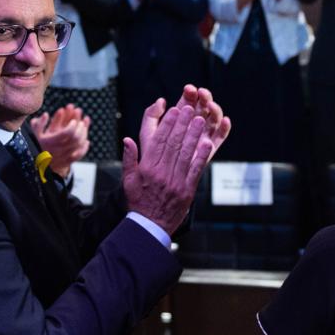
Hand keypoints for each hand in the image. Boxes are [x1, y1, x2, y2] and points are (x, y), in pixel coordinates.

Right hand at [30, 104, 90, 177]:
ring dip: (84, 135)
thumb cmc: (37, 146)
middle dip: (80, 128)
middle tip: (80, 123)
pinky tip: (86, 141)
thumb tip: (46, 114)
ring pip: (79, 145)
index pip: (67, 132)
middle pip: (76, 138)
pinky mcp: (67, 162)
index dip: (72, 125)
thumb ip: (39, 124)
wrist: (37, 165)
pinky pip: (79, 155)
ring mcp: (64, 156)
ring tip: (83, 129)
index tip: (73, 121)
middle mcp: (58, 149)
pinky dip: (85, 148)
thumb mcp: (34, 134)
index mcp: (51, 142)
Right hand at [123, 90, 230, 233]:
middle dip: (182, 124)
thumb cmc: (139, 201)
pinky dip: (201, 156)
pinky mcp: (187, 191)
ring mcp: (175, 182)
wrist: (150, 226)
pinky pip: (195, 170)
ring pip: (186, 154)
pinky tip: (206, 144)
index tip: (173, 110)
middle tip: (189, 109)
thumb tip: (127, 139)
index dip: (167, 124)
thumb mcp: (128, 180)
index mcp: (147, 168)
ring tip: (200, 120)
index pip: (159, 141)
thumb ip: (129, 159)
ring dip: (194, 135)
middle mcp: (161, 173)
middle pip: (174, 143)